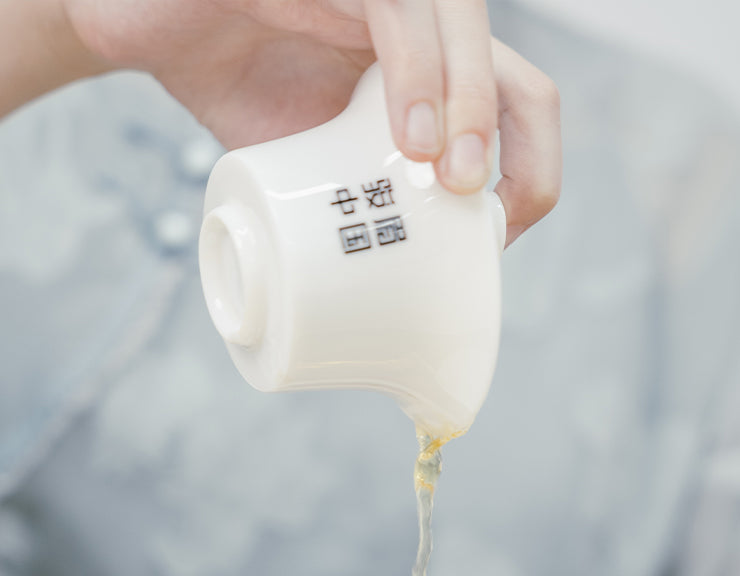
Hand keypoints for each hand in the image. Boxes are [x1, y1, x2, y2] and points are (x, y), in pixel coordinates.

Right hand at [59, 0, 560, 243]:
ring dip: (476, 113)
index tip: (500, 237)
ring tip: (456, 184)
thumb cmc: (240, 100)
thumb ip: (361, 216)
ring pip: (467, 31)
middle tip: (490, 222)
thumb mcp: (316, 174)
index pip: (523, 109)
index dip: (534, 170)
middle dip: (524, 157)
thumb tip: (388, 321)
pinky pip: (397, 6)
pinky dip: (417, 71)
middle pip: (518, 79)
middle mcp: (424, 27)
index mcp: (436, 75)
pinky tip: (412, 137)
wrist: (146, 32)